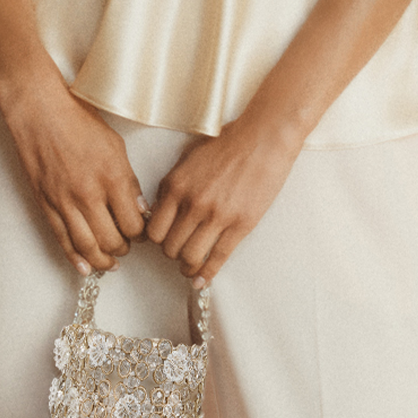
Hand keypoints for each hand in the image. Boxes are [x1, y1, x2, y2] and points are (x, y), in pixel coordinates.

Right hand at [0, 75, 148, 274]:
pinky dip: (75, 258)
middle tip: (128, 245)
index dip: (141, 234)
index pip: (133, 224)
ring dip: (102, 260)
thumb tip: (139, 209)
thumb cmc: (77, 122)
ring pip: (87, 247)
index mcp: (111, 178)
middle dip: (124, 248)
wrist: (39, 114)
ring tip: (110, 261)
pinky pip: (62, 240)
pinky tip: (84, 267)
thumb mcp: (116, 146)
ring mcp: (65, 202)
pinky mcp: (46, 205)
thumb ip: (129, 181)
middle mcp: (89, 195)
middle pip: (113, 241)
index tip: (142, 232)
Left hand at [146, 117, 301, 285]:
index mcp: (175, 186)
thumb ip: (172, 187)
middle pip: (169, 247)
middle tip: (178, 253)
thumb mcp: (187, 160)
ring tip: (190, 266)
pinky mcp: (240, 224)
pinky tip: (202, 280)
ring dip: (187, 266)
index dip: (156, 240)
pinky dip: (207, 274)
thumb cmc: (226, 144)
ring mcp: (216, 216)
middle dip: (171, 254)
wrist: (263, 137)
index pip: (154, 229)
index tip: (162, 241)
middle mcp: (192, 203)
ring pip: (190, 256)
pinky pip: (217, 258)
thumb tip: (160, 212)